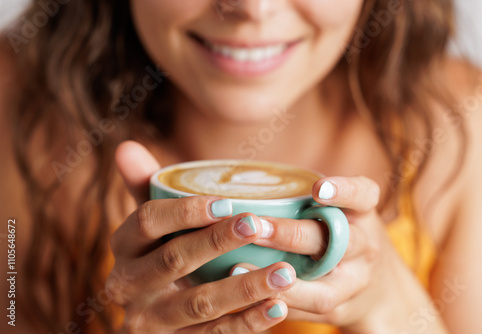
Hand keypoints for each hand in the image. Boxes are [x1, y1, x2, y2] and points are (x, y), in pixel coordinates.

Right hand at [107, 141, 296, 332]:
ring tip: (285, 271)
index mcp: (123, 246)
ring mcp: (152, 319)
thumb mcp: (148, 226)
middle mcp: (128, 284)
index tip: (226, 202)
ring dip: (244, 286)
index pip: (146, 221)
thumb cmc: (158, 253)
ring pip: (199, 303)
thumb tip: (126, 146)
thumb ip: (143, 188)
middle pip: (173, 259)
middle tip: (257, 225)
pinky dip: (247, 322)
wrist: (151, 315)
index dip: (184, 211)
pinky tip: (278, 306)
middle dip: (216, 242)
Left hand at [234, 176, 410, 329]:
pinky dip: (275, 303)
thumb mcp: (336, 208)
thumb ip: (302, 198)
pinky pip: (306, 312)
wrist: (375, 285)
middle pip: (336, 243)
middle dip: (292, 235)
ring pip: (322, 290)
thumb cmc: (338, 231)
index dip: (342, 191)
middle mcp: (364, 248)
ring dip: (280, 281)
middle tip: (256, 227)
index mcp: (362, 213)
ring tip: (239, 268)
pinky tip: (245, 297)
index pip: (362, 195)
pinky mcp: (339, 310)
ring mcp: (354, 283)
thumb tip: (238, 185)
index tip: (317, 189)